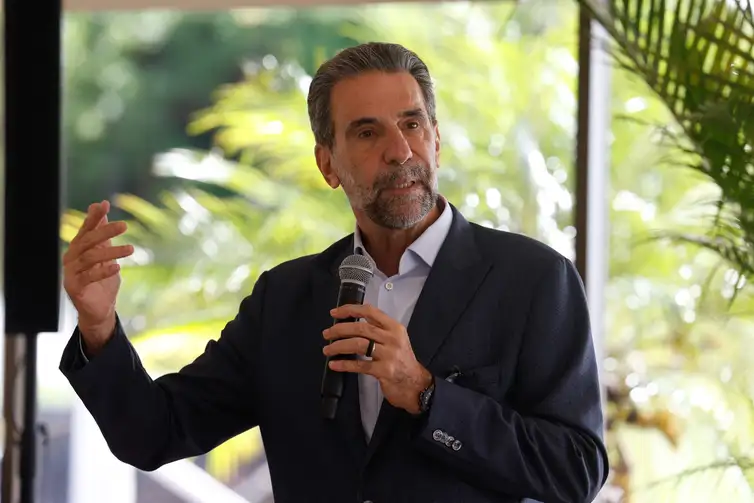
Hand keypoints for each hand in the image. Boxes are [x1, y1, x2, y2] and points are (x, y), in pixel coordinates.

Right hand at [63, 200, 133, 354]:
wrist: (99, 310)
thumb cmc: (102, 280)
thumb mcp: (105, 253)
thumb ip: (102, 233)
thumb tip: (100, 204)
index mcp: (78, 249)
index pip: (85, 229)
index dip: (94, 217)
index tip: (104, 204)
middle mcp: (71, 258)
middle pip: (87, 241)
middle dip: (105, 231)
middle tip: (125, 225)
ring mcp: (70, 273)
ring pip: (90, 258)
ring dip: (111, 252)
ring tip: (131, 249)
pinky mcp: (74, 288)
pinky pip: (88, 277)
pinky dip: (103, 271)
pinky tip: (118, 267)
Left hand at [323, 304, 431, 414]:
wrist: (416, 385)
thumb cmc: (402, 361)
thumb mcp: (395, 340)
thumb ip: (378, 330)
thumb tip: (352, 322)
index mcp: (394, 327)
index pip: (370, 311)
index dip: (350, 310)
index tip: (334, 313)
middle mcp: (392, 338)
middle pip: (361, 327)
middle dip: (339, 329)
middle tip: (327, 334)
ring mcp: (389, 355)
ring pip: (358, 344)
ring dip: (339, 346)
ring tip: (327, 349)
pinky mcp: (384, 371)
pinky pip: (359, 365)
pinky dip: (344, 364)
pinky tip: (334, 364)